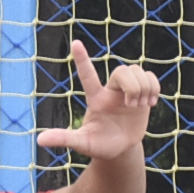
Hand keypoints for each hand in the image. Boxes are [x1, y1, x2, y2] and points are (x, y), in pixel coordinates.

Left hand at [34, 40, 160, 163]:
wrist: (120, 149)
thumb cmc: (99, 146)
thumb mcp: (82, 144)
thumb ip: (64, 138)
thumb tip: (39, 140)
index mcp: (96, 99)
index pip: (88, 75)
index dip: (82, 60)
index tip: (75, 43)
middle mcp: (111, 90)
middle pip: (122, 71)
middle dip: (132, 86)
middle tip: (132, 105)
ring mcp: (126, 89)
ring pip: (137, 70)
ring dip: (144, 88)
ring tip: (141, 106)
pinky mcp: (142, 92)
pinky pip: (151, 76)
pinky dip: (154, 87)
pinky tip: (151, 103)